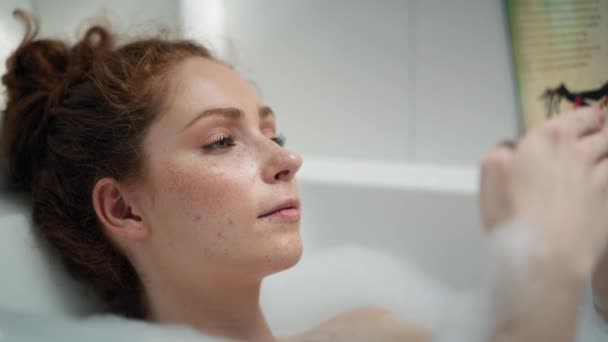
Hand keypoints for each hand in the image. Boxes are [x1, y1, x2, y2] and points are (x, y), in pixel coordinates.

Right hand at [480, 107, 607, 275]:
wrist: (543, 254)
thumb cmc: (512, 215)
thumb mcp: (489, 173)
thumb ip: (501, 151)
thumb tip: (511, 148)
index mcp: (547, 139)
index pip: (580, 116)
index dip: (585, 117)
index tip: (587, 119)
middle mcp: (579, 152)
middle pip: (604, 132)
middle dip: (602, 130)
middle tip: (599, 133)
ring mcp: (600, 177)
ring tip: (601, 157)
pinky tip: (602, 181)